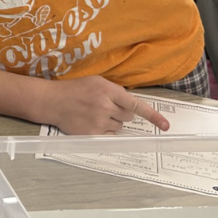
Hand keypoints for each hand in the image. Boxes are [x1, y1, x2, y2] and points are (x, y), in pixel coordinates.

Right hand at [42, 76, 169, 134]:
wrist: (52, 101)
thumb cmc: (74, 89)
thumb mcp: (96, 82)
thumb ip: (115, 91)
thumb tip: (131, 105)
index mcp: (108, 90)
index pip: (136, 105)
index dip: (153, 116)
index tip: (166, 126)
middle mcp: (105, 106)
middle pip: (129, 117)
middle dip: (121, 113)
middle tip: (105, 107)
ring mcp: (98, 121)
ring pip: (120, 127)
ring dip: (112, 121)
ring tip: (95, 113)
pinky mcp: (92, 133)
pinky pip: (109, 135)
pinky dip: (104, 129)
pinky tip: (91, 121)